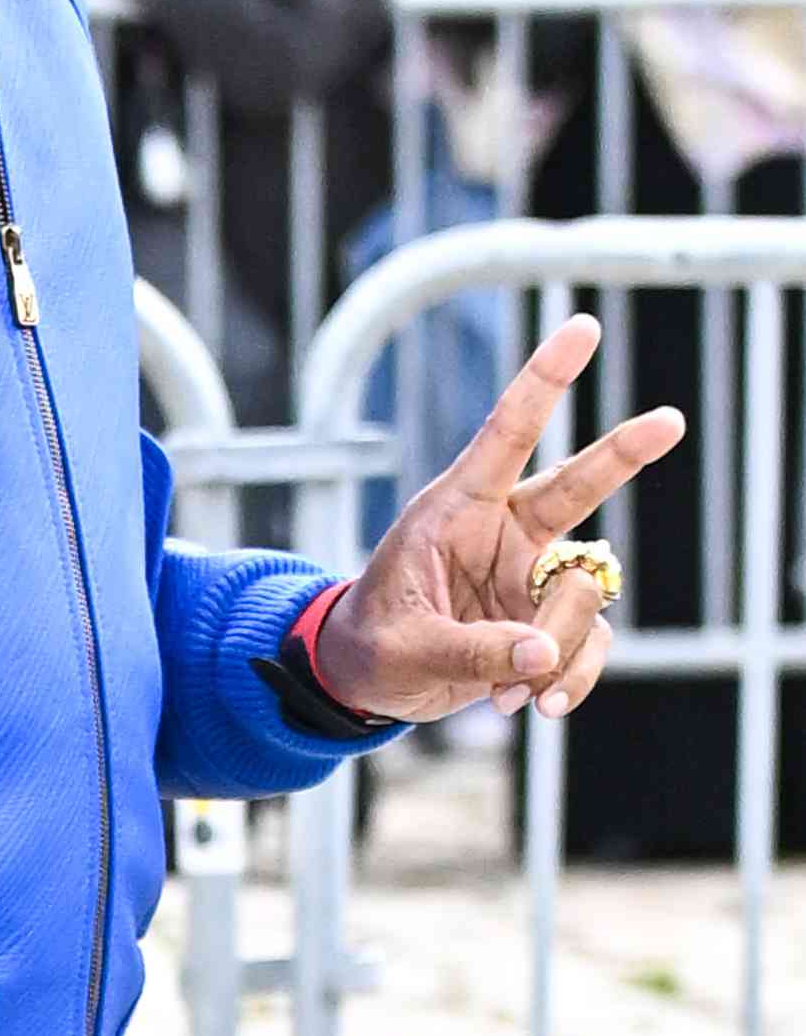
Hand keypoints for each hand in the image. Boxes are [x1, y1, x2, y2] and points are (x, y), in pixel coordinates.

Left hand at [316, 314, 683, 725]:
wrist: (365, 685)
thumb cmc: (371, 646)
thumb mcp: (406, 649)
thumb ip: (473, 652)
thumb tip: (543, 656)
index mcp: (455, 510)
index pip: (507, 434)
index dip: (545, 380)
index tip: (582, 328)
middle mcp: (503, 532)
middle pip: (578, 485)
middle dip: (623, 453)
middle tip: (670, 420)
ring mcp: (531, 575)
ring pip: (584, 593)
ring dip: (560, 647)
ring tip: (512, 691)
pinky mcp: (547, 619)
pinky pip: (587, 643)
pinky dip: (570, 678)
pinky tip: (537, 706)